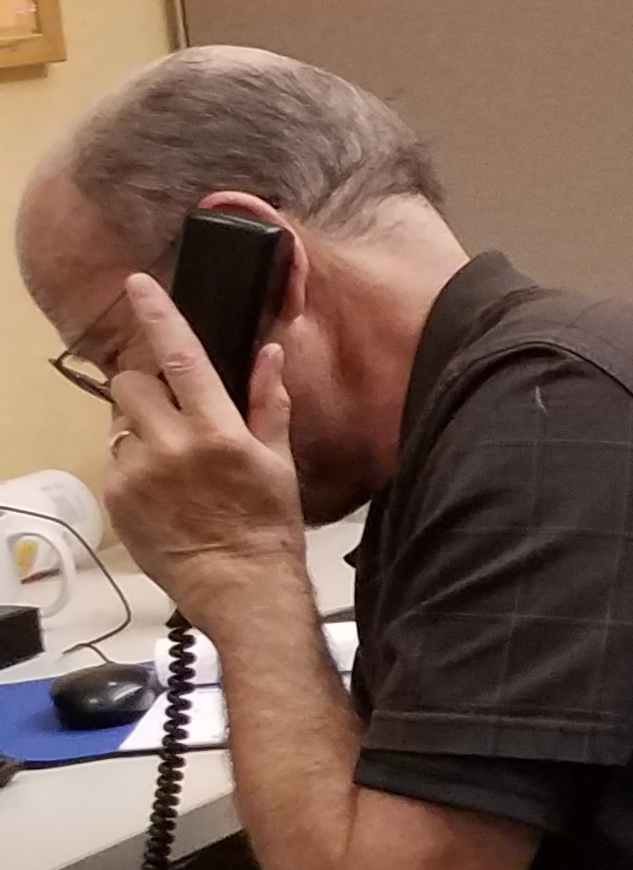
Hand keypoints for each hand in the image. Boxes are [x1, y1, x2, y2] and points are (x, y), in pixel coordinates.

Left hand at [103, 272, 303, 622]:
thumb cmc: (269, 523)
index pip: (181, 359)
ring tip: (171, 459)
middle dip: (146, 385)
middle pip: (131, 384)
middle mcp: (172, 447)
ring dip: (141, 427)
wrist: (238, 586)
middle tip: (170, 407)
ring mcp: (137, 473)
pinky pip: (116, 460)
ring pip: (121, 422)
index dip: (158, 316)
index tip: (138, 284)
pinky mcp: (116, 497)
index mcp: (219, 432)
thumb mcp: (279, 460)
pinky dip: (135, 464)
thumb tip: (269, 352)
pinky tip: (162, 489)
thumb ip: (269, 402)